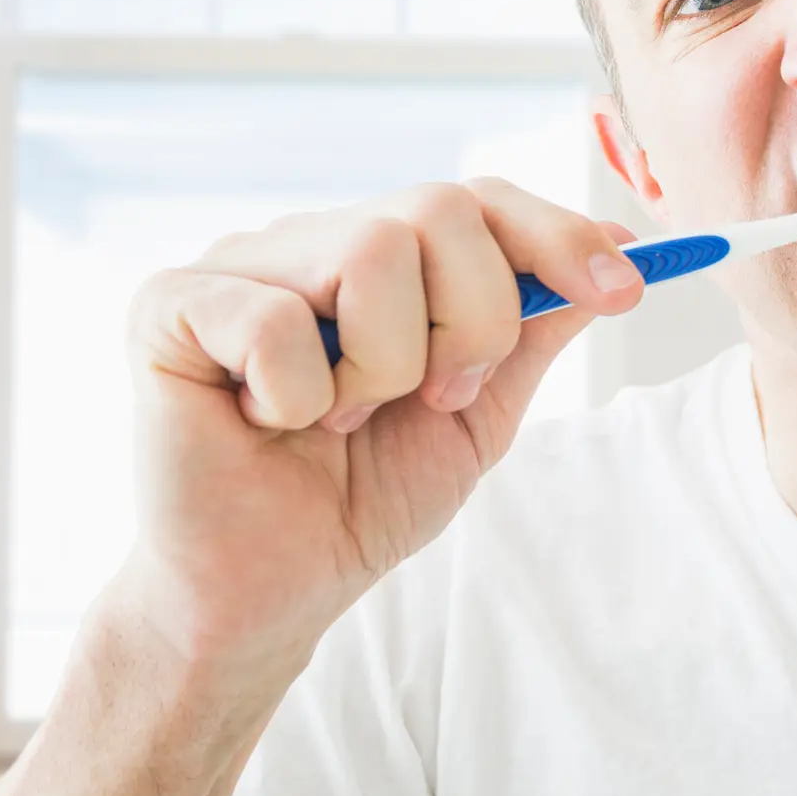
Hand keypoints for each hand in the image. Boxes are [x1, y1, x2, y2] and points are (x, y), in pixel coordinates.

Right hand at [117, 178, 643, 678]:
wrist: (268, 596)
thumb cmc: (360, 499)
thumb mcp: (478, 415)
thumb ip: (534, 331)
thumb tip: (623, 252)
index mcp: (381, 257)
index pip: (480, 199)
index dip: (558, 236)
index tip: (627, 290)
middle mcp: (312, 241)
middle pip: (441, 208)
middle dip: (473, 318)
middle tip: (436, 397)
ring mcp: (238, 264)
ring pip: (372, 249)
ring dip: (385, 366)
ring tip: (342, 418)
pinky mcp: (169, 304)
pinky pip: (274, 316)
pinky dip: (296, 394)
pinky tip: (267, 424)